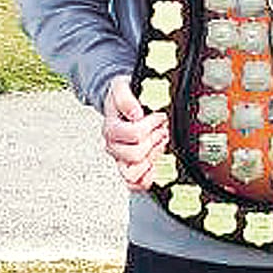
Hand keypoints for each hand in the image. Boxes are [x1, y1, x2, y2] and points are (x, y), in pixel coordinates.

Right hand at [101, 74, 168, 192]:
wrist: (121, 101)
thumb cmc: (122, 96)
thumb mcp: (121, 87)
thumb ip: (125, 98)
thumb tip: (135, 113)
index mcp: (111, 128)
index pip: (134, 134)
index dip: (151, 124)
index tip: (159, 115)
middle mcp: (113, 146)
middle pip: (135, 155)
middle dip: (154, 140)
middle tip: (161, 129)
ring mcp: (120, 159)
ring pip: (131, 174)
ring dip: (150, 158)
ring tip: (158, 144)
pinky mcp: (129, 168)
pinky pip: (135, 184)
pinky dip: (147, 177)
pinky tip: (154, 163)